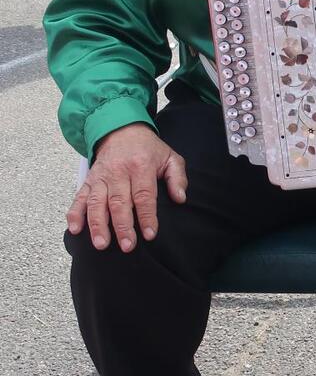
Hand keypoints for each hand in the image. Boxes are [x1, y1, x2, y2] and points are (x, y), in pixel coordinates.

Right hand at [67, 124, 187, 252]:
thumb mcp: (170, 157)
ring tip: (101, 244)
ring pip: (96, 202)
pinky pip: (79, 197)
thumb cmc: (148, 149)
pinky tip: (75, 229)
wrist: (121, 130)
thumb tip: (180, 198)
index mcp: (141, 166)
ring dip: (97, 224)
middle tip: (127, 246)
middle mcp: (118, 172)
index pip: (144, 195)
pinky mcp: (88, 180)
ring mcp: (101, 176)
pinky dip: (75, 213)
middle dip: (122, 226)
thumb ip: (177, 177)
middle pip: (119, 202)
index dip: (146, 216)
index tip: (149, 234)